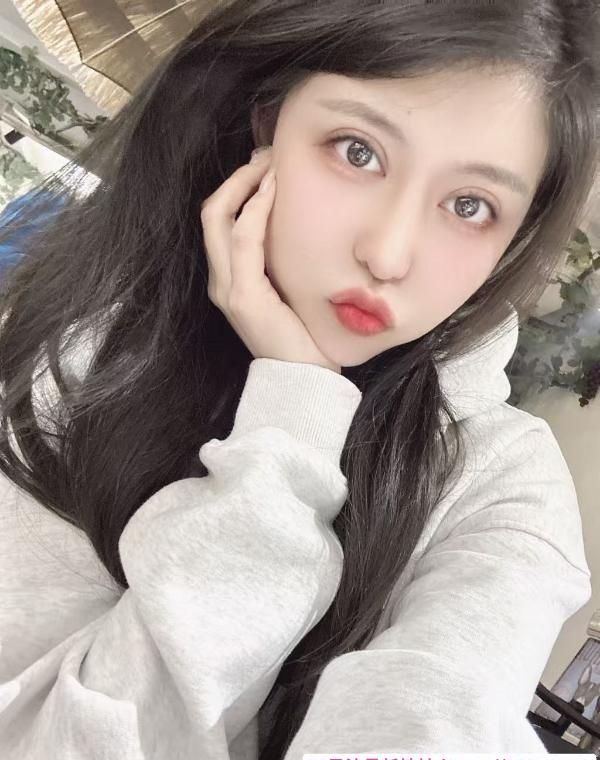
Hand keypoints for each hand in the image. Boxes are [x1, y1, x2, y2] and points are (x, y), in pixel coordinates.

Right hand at [200, 148, 340, 373]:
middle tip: (269, 155)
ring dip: (246, 184)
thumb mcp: (289, 290)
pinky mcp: (242, 297)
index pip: (222, 220)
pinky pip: (243, 241)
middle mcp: (220, 281)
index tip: (268, 164)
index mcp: (230, 279)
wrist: (303, 380)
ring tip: (272, 163)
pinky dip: (256, 210)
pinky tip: (274, 190)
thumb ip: (281, 261)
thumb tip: (296, 222)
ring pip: (219, 219)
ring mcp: (226, 289)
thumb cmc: (302, 336)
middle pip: (212, 212)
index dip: (239, 186)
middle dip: (239, 177)